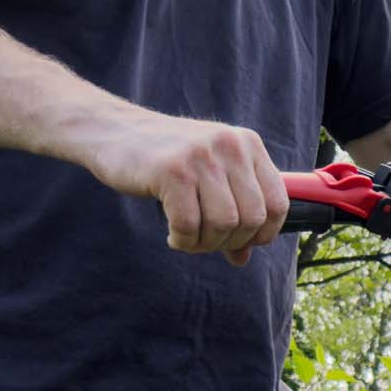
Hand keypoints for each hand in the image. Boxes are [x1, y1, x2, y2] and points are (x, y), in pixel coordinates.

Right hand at [92, 112, 288, 265]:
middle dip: (231, 242)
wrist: (111, 131)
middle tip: (206, 242)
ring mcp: (201, 155)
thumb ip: (233, 213)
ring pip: (224, 224)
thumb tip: (242, 259)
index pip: (278, 204)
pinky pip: (190, 225)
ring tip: (187, 238)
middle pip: (252, 219)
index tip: (239, 241)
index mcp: (248, 144)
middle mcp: (230, 145)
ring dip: (205, 244)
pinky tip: (173, 236)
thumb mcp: (208, 179)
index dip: (263, 234)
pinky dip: (183, 241)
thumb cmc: (165, 160)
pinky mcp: (172, 170)